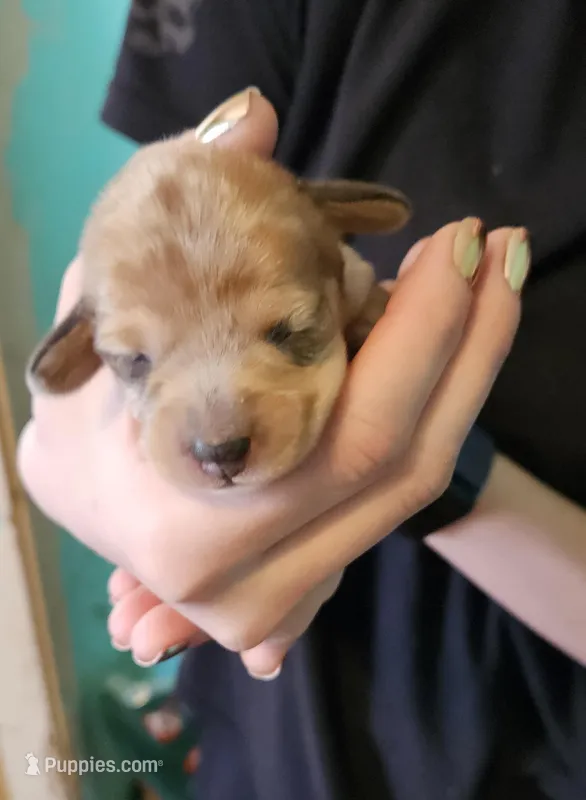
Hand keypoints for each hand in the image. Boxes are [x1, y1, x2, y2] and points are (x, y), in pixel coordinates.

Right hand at [18, 90, 525, 677]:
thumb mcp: (99, 316)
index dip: (425, 333)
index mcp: (190, 527)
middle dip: (470, 344)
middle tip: (495, 247)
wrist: (78, 501)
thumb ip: (170, 216)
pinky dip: (429, 414)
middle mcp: (249, 585)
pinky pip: (390, 497)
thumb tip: (250, 119)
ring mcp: (282, 602)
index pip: (353, 433)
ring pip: (413, 486)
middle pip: (407, 463)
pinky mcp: (307, 589)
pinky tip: (442, 346)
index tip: (458, 240)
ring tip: (484, 280)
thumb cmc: (78, 418)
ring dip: (465, 375)